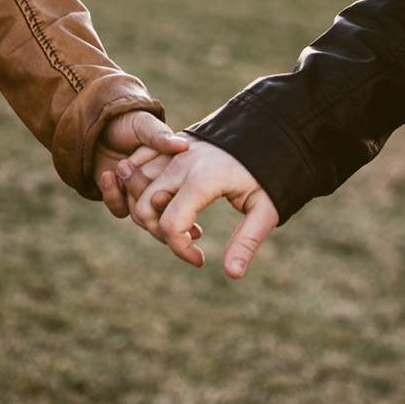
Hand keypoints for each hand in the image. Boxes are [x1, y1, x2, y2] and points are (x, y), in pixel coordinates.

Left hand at [94, 110, 188, 217]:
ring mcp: (137, 192)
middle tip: (151, 194)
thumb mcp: (143, 124)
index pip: (180, 187)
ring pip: (142, 212)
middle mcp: (157, 182)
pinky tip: (107, 175)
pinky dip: (113, 196)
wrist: (95, 127)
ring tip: (120, 169)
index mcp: (171, 166)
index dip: (178, 194)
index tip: (171, 193)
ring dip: (132, 194)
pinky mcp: (119, 197)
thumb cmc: (125, 121)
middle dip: (157, 203)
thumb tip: (183, 146)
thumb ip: (159, 136)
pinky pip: (120, 209)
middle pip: (162, 205)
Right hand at [125, 136, 279, 277]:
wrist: (265, 129)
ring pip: (135, 189)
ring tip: (181, 222)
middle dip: (158, 233)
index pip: (171, 225)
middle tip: (186, 241)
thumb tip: (233, 274)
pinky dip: (140, 189)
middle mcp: (180, 164)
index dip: (180, 250)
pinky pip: (138, 169)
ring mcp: (171, 152)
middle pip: (143, 208)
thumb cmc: (269, 171)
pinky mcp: (168, 147)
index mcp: (203, 179)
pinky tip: (166, 201)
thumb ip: (247, 241)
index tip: (200, 260)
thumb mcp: (266, 208)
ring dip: (148, 213)